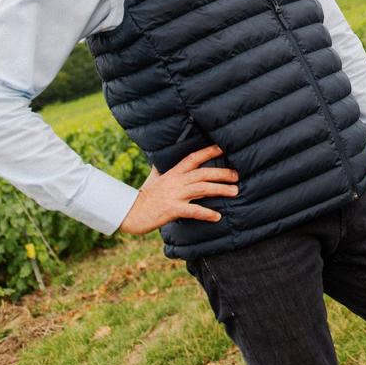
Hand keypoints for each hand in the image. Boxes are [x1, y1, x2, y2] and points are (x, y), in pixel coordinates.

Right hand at [119, 145, 238, 235]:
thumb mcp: (154, 178)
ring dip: (220, 189)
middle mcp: (176, 182)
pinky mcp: (172, 209)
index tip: (222, 148)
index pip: (192, 158)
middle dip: (221, 173)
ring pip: (201, 189)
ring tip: (234, 191)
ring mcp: (174, 195)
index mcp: (173, 173)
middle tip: (237, 175)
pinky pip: (193, 211)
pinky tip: (217, 216)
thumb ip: (161, 169)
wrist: (128, 212)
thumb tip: (161, 159)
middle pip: (203, 173)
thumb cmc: (143, 196)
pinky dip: (206, 213)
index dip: (208, 152)